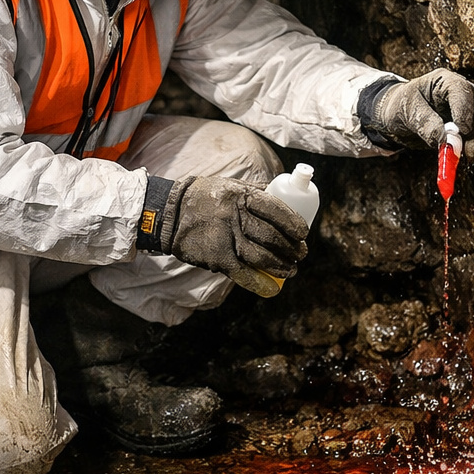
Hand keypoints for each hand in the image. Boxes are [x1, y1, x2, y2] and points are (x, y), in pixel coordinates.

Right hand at [157, 176, 308, 296]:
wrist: (170, 214)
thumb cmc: (204, 198)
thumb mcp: (230, 185)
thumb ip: (255, 192)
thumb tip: (284, 200)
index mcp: (241, 196)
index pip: (276, 210)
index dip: (294, 223)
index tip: (303, 233)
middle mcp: (234, 216)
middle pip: (272, 236)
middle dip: (292, 248)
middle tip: (301, 253)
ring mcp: (225, 238)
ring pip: (262, 257)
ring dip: (281, 266)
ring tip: (291, 269)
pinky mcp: (217, 257)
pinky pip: (243, 274)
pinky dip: (261, 283)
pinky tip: (273, 287)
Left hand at [373, 69, 473, 155]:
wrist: (401, 116)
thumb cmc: (402, 107)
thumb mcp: (408, 113)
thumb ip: (427, 125)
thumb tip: (448, 142)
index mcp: (444, 81)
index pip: (461, 90)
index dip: (464, 111)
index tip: (462, 131)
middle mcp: (463, 90)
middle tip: (470, 153)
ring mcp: (473, 105)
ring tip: (473, 156)